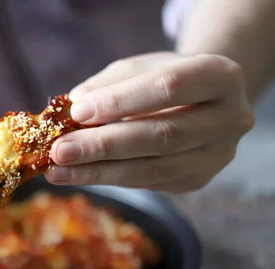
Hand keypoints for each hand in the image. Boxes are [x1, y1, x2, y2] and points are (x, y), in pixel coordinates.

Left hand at [46, 52, 254, 191]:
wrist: (203, 101)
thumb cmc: (165, 78)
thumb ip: (108, 85)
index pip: (167, 88)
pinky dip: (109, 178)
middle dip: (103, 146)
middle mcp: (228, 119)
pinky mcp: (197, 180)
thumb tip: (72, 107)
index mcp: (220, 76)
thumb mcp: (140, 67)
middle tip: (60, 151)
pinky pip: (147, 182)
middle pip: (160, 136)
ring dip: (99, 172)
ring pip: (152, 168)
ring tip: (58, 171)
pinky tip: (78, 175)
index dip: (120, 100)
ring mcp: (216, 156)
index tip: (77, 111)